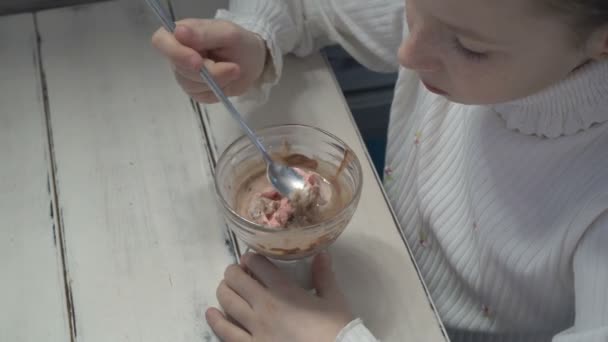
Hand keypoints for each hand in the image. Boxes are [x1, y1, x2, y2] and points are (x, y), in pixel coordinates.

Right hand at [151, 19, 267, 102]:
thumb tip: (178, 31)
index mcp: (180, 33)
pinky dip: (219, 90)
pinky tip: (228, 81)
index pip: (161, 42)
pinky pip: (203, 96)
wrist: (253, 62)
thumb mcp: (228, 33)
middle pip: (180, 69)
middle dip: (209, 72)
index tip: (198, 61)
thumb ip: (204, 34)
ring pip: (191, 85)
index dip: (176, 53)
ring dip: (217, 81)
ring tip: (234, 70)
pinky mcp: (195, 92)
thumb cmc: (240, 43)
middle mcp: (177, 55)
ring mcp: (184, 75)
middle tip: (233, 68)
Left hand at [206, 252, 353, 341]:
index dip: (250, 258)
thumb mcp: (334, 299)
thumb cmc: (336, 328)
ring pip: (228, 302)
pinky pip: (226, 333)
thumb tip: (322, 254)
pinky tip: (211, 313)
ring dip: (223, 290)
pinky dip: (216, 321)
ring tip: (224, 287)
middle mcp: (264, 305)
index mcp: (284, 290)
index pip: (257, 265)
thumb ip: (324, 275)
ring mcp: (255, 328)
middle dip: (233, 272)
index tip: (250, 259)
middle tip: (236, 272)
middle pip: (237, 280)